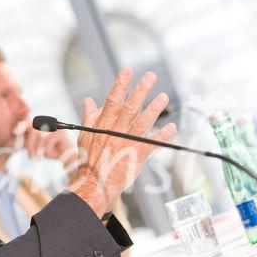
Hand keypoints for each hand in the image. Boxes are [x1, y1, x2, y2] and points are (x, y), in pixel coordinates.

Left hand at [19, 121, 76, 167]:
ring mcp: (56, 126)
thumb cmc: (53, 153)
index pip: (30, 122)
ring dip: (41, 151)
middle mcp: (49, 123)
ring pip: (41, 137)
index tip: (15, 132)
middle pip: (34, 129)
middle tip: (31, 156)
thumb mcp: (38, 146)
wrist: (69, 162)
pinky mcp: (62, 132)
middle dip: (31, 144)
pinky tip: (55, 155)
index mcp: (43, 124)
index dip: (21, 126)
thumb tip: (16, 133)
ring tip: (43, 158)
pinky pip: (49, 142)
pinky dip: (49, 152)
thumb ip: (29, 138)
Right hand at [69, 68, 175, 218]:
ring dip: (153, 109)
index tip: (128, 71)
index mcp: (102, 126)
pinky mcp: (136, 156)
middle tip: (151, 76)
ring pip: (141, 123)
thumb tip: (88, 100)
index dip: (120, 85)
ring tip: (163, 97)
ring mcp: (126, 144)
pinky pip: (152, 144)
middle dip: (141, 90)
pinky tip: (171, 127)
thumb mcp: (84, 136)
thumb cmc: (88, 161)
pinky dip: (162, 136)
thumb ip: (89, 117)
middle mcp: (115, 132)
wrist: (93, 184)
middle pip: (129, 108)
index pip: (112, 101)